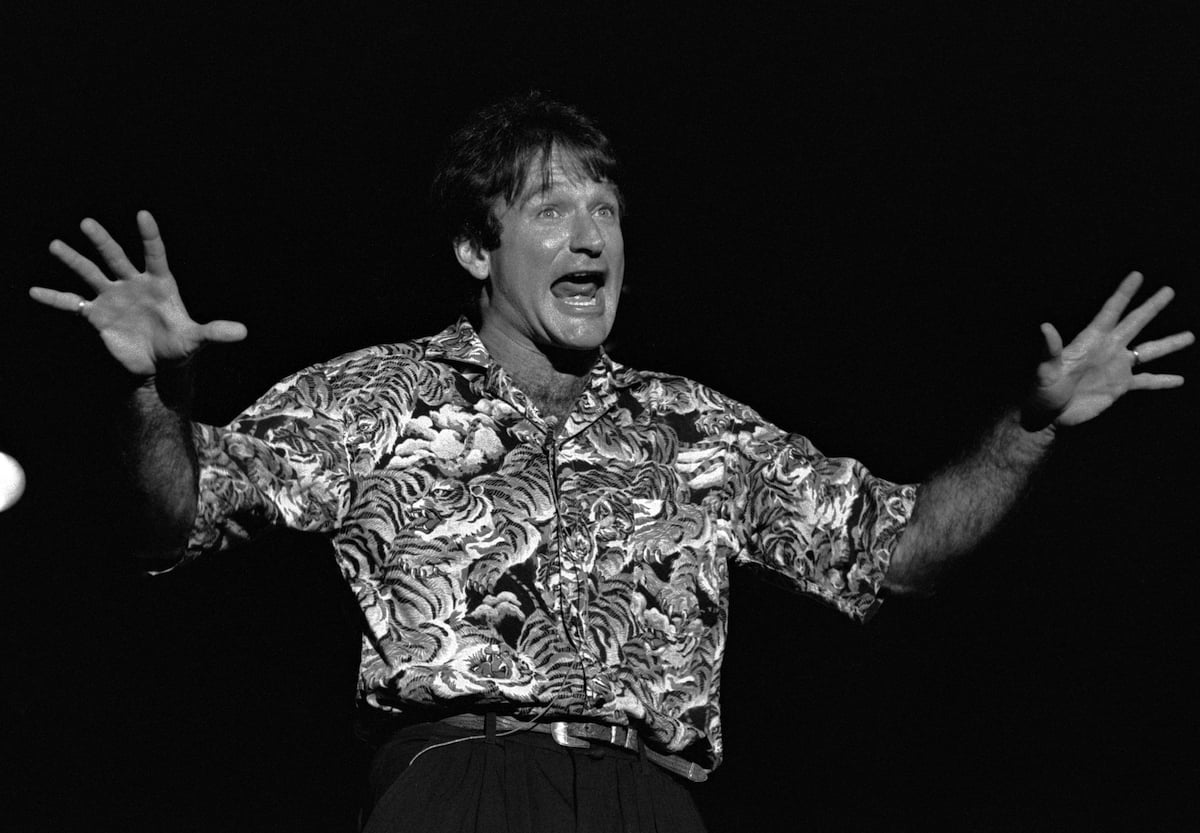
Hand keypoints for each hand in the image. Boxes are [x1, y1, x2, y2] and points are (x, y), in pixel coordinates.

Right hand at [29, 211, 246, 376]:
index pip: (155, 254)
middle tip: (88, 223)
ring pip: (90, 273)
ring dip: (73, 260)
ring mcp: (113, 298)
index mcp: (159, 284)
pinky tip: (34, 290)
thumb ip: (216, 332)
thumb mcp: (197, 339)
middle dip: (102, 241)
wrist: (160, 365)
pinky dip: (54, 298)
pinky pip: (72, 303)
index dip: (150, 236)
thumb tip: (243, 332)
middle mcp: (133, 285)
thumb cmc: (181, 347)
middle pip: (116, 257)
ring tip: (56, 245)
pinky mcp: (97, 316)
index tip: (143, 214)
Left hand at [1032, 272, 1193, 426]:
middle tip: (1168, 290)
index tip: (1137, 275)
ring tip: (1190, 336)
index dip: (1124, 293)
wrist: (1049, 415)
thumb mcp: (1045, 369)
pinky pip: (1147, 381)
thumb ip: (1050, 349)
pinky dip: (1163, 380)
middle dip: (1152, 306)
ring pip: (1148, 352)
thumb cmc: (1042, 390)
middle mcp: (1107, 349)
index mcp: (1091, 340)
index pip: (1111, 311)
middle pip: (1135, 323)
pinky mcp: (1120, 386)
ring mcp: (1116, 367)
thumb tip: (1045, 327)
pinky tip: (1179, 380)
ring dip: (1168, 344)